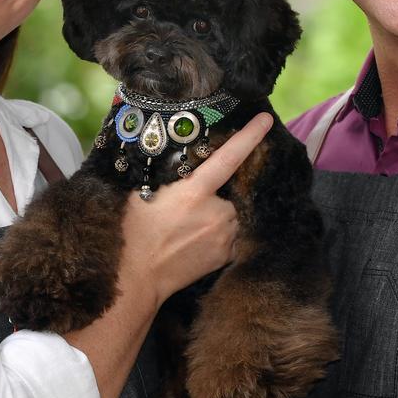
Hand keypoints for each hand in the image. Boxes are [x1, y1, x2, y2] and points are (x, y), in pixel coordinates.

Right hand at [117, 113, 272, 308]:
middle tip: (192, 203)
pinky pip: (234, 234)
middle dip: (221, 190)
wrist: (136, 277)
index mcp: (194, 192)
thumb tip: (175, 163)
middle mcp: (217, 213)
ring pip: (235, 213)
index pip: (229, 157)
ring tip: (192, 224)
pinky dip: (223, 232)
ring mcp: (225, 237)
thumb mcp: (143, 194)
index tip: (265, 120)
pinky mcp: (226, 256)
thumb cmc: (131, 233)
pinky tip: (198, 239)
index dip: (249, 136)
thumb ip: (167, 179)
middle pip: (233, 190)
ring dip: (223, 212)